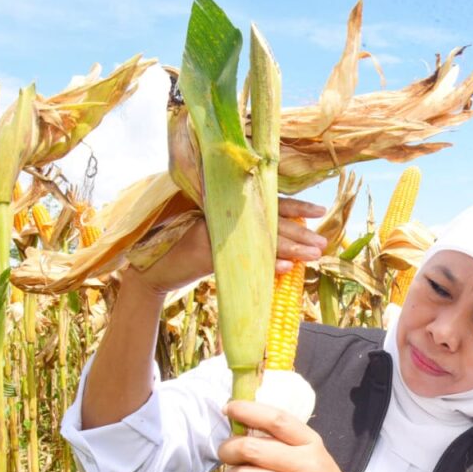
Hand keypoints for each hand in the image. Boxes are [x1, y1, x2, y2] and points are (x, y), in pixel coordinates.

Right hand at [127, 196, 327, 295]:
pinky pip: (242, 259)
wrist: (149, 269)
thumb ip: (243, 233)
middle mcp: (220, 211)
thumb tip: (285, 246)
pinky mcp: (204, 251)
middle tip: (323, 243)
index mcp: (225, 203)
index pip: (265, 202)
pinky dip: (265, 264)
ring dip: (290, 248)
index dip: (295, 206)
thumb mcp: (215, 236)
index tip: (320, 211)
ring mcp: (211, 229)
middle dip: (299, 233)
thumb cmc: (185, 251)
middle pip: (268, 221)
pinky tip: (285, 268)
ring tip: (313, 255)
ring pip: (259, 239)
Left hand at [214, 400, 365, 471]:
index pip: (276, 419)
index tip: (229, 408)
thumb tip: (239, 426)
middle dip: (228, 449)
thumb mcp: (312, 451)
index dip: (248, 411)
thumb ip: (282, 439)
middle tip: (225, 454)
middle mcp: (306, 465)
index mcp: (310, 443)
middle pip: (252, 449)